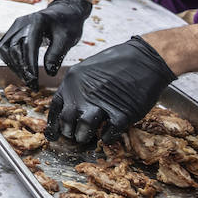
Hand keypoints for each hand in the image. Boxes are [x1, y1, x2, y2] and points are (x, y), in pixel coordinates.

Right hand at [0, 0, 91, 87]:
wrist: (64, 11)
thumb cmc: (67, 24)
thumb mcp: (67, 39)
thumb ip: (56, 54)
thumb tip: (48, 73)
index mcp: (37, 21)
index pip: (28, 45)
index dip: (29, 64)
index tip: (34, 80)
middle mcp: (22, 22)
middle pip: (14, 47)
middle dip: (21, 68)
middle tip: (31, 84)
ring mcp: (15, 25)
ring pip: (5, 48)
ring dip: (13, 65)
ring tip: (25, 78)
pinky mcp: (13, 30)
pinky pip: (4, 46)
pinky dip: (9, 59)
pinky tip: (19, 68)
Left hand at [46, 37, 175, 143]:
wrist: (144, 59)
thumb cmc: (116, 63)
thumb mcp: (87, 70)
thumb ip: (77, 88)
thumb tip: (70, 108)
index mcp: (72, 81)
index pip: (56, 107)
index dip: (54, 123)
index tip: (54, 134)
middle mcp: (84, 93)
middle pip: (67, 120)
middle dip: (68, 132)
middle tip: (74, 136)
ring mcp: (103, 104)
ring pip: (84, 128)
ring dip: (84, 136)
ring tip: (86, 138)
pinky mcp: (122, 114)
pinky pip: (108, 133)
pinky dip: (105, 138)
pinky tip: (106, 136)